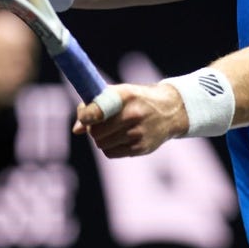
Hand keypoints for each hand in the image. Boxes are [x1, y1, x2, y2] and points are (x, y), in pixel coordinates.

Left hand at [74, 82, 188, 157]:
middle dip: (94, 129)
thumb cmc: (138, 100)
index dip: (85, 115)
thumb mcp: (119, 94)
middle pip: (96, 132)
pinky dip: (110, 147)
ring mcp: (138, 132)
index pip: (97, 110)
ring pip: (102, 144)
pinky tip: (120, 138)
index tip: (84, 118)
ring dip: (102, 139)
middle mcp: (133, 114)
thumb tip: (77, 130)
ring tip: (112, 130)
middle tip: (100, 124)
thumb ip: (95, 107)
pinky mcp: (141, 148)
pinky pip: (111, 153)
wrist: (171, 110)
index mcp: (125, 96)